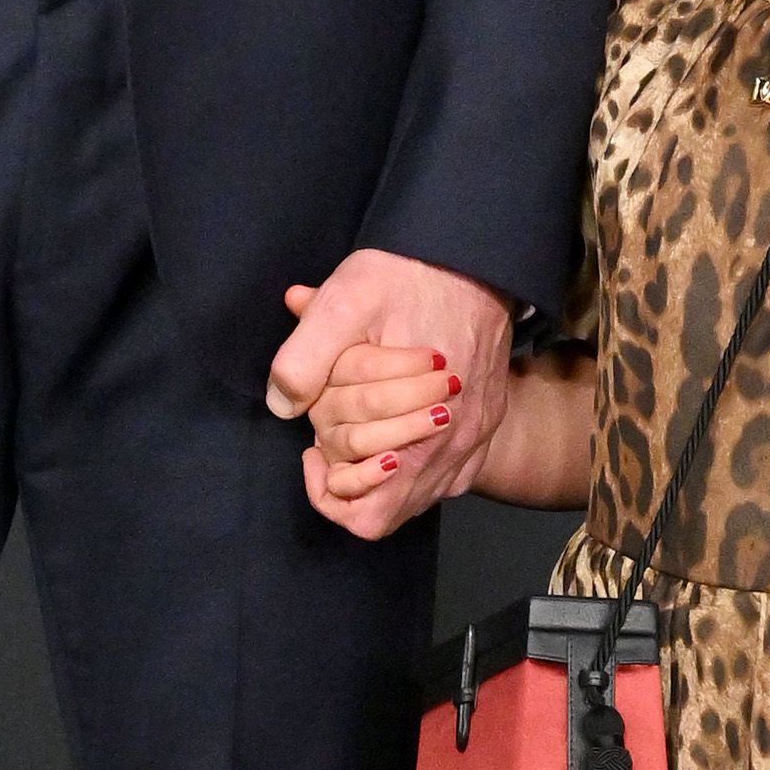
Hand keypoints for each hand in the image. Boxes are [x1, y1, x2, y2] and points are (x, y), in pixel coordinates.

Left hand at [265, 250, 511, 527]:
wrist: (476, 257)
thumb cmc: (409, 277)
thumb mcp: (344, 301)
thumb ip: (305, 357)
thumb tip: (281, 403)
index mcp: (420, 430)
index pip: (365, 512)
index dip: (327, 490)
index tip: (312, 449)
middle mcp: (454, 448)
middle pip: (390, 513)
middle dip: (350, 477)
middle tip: (330, 436)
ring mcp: (475, 441)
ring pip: (420, 498)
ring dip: (382, 475)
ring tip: (358, 432)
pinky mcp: (487, 426)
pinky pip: (449, 477)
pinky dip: (416, 465)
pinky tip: (394, 429)